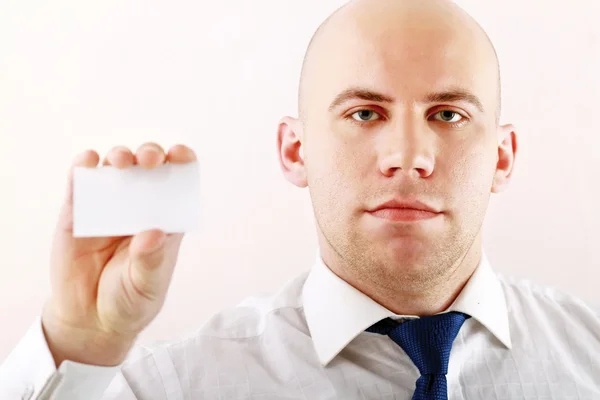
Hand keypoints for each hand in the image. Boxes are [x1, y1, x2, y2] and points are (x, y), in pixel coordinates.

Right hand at [41, 143, 195, 366]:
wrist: (90, 320)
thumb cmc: (129, 300)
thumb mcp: (146, 285)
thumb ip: (150, 260)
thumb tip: (153, 233)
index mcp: (164, 220)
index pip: (177, 184)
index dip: (182, 163)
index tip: (182, 155)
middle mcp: (138, 207)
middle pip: (147, 169)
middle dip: (150, 154)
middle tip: (149, 159)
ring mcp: (108, 207)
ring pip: (115, 169)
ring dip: (119, 156)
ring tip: (121, 162)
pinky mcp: (77, 213)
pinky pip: (80, 185)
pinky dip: (83, 168)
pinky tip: (88, 161)